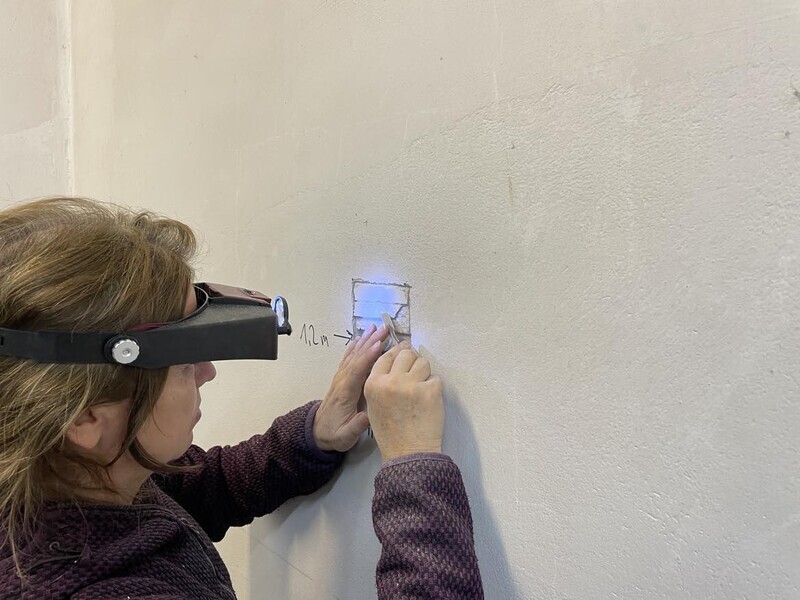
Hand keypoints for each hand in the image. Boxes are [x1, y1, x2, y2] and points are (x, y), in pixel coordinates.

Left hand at [314, 324, 388, 451]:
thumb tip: (367, 417)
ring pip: (353, 355)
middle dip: (371, 342)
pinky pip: (349, 358)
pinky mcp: (341, 378)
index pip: (357, 371)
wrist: (317, 433)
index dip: (368, 357)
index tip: (380, 345)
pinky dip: (356, 346)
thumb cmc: (334, 434)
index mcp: (345, 393)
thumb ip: (355, 427)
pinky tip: (361, 338)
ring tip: (377, 327)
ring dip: (365, 340)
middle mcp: (342, 381)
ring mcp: (341, 378)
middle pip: (357, 357)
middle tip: (385, 329)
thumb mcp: (345, 437)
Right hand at [364, 342, 443, 461]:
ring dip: (424, 373)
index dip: (397, 352)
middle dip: (412, 361)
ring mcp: (411, 384)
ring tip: (421, 391)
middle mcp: (390, 381)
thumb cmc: (391, 431)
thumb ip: (382, 382)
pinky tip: (428, 401)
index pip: (387, 356)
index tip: (405, 351)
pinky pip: (435, 378)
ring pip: (423, 362)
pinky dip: (434, 387)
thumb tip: (397, 359)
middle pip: (406, 354)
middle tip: (415, 374)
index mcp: (373, 384)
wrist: (408, 453)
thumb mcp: (374, 404)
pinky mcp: (430, 390)